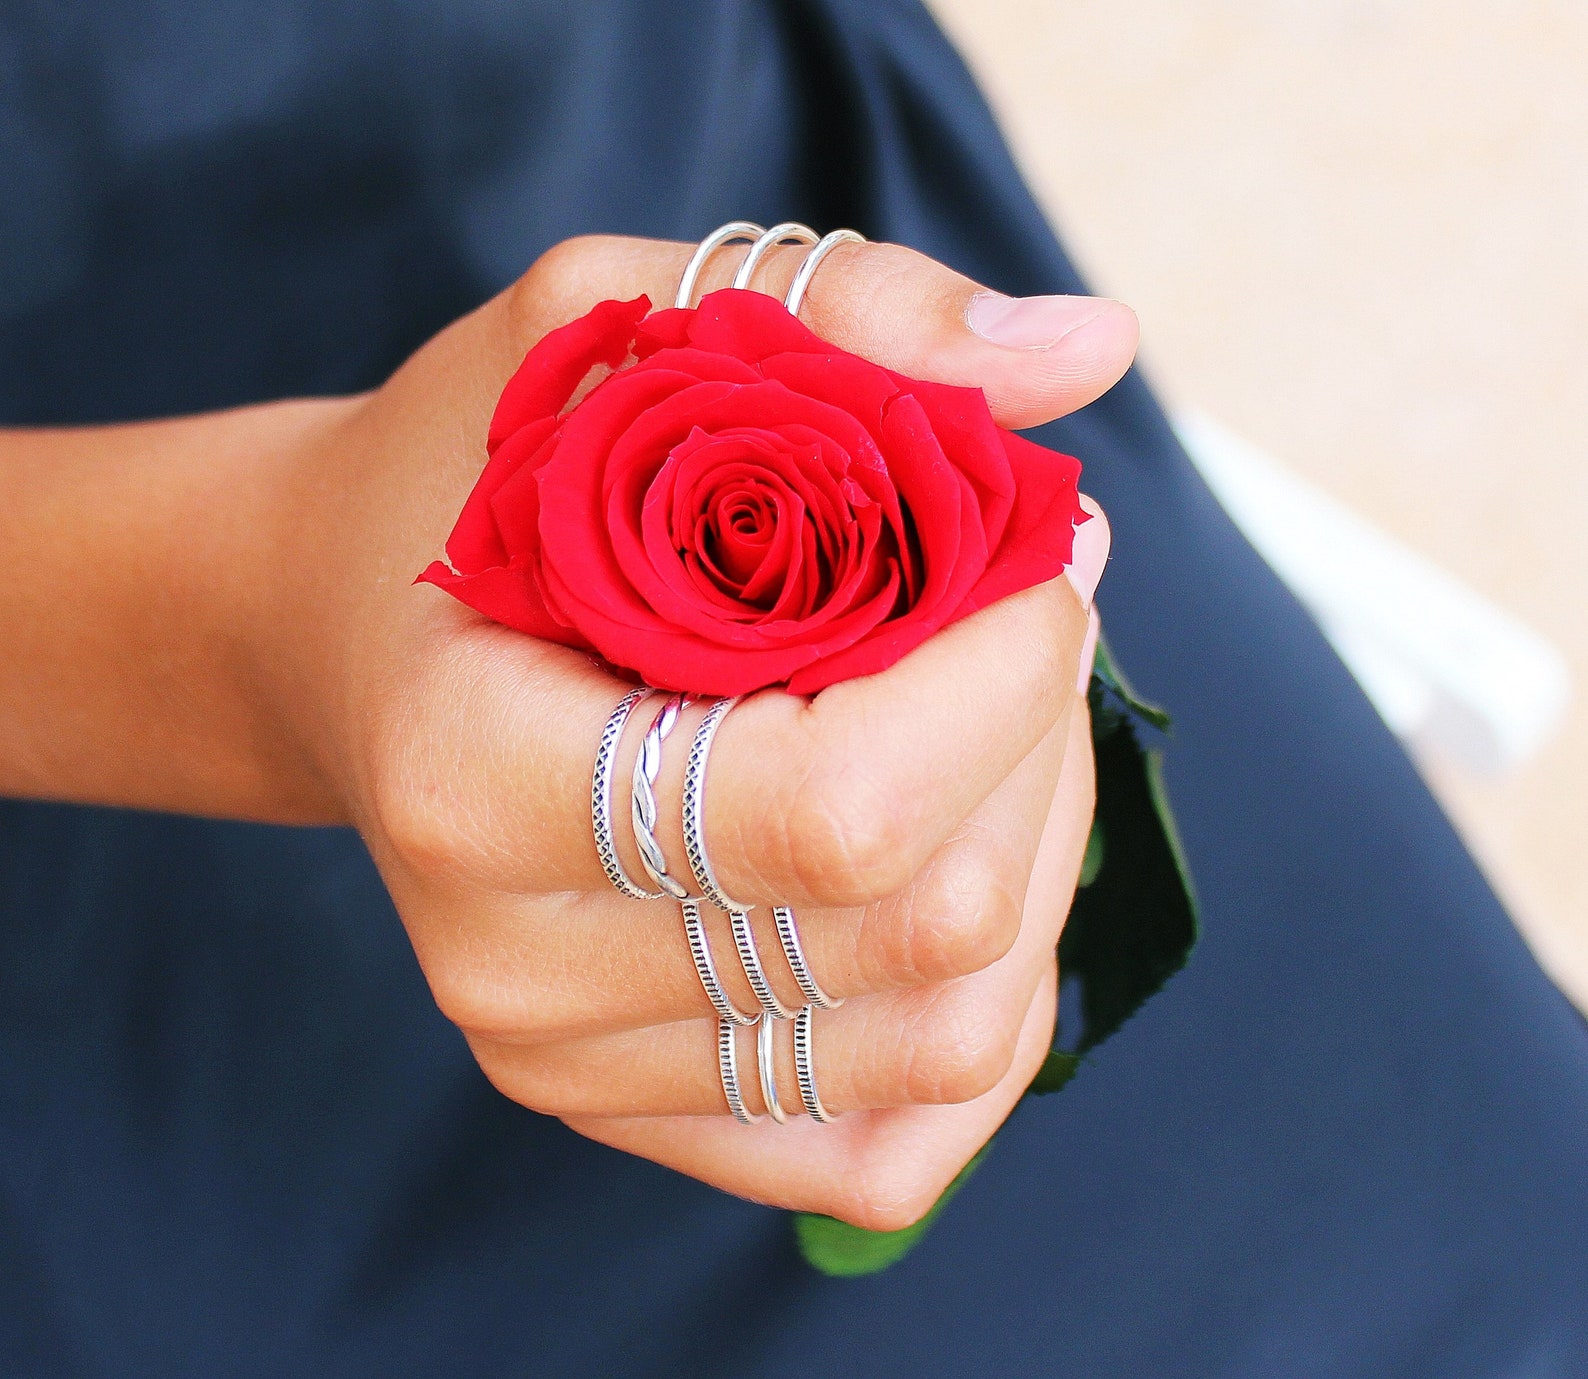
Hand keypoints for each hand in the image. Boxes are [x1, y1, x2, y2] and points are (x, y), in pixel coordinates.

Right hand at [0, 233, 1130, 1227]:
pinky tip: (971, 874)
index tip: (1053, 554)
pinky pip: (900, 1145)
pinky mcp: (644, 1115)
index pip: (843, 808)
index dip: (1008, 679)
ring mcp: (579, 1067)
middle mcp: (520, 966)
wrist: (338, 639)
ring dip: (1041, 859)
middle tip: (1032, 614)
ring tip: (1005, 726)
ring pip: (954, 1035)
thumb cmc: (466, 476)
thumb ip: (847, 307)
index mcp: (479, 775)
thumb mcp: (610, 324)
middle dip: (1044, 740)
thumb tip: (1093, 348)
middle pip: (930, 922)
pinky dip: (993, 1011)